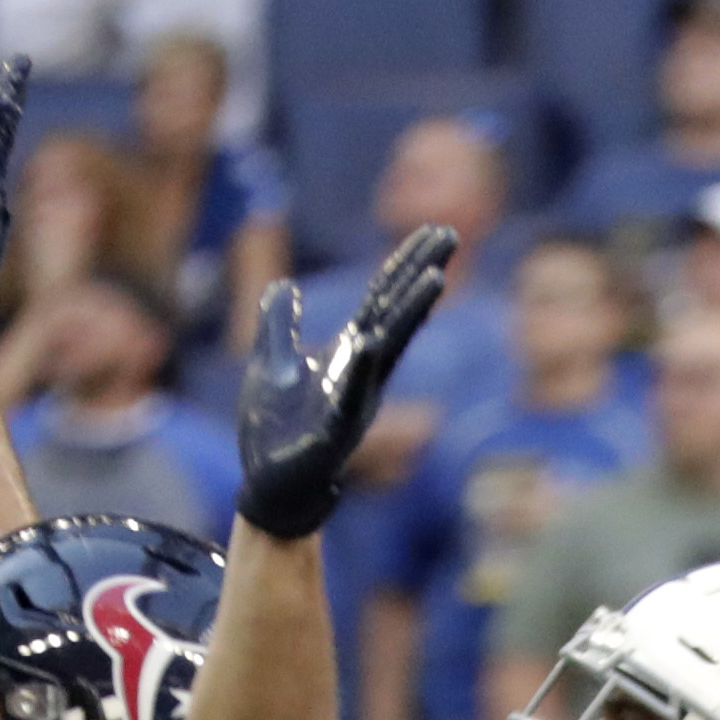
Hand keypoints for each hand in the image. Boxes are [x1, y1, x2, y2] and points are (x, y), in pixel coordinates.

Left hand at [236, 224, 455, 540]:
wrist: (269, 488)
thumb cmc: (274, 431)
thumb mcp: (268, 364)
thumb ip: (277, 324)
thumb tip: (281, 285)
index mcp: (349, 355)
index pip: (383, 300)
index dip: (406, 264)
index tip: (434, 231)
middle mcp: (362, 374)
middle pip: (396, 314)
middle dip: (421, 273)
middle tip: (451, 234)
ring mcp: (354, 401)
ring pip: (388, 350)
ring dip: (410, 315)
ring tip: (435, 280)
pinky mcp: (333, 432)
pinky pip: (350, 397)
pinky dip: (360, 370)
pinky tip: (369, 343)